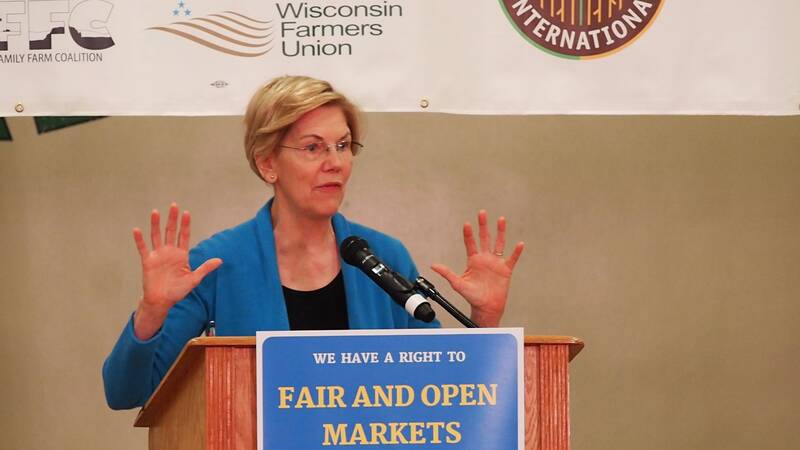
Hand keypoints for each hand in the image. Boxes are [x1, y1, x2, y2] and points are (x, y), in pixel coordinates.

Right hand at [132, 203, 221, 339]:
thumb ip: (205, 268)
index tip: (186, 213)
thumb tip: (220, 260)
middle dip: (172, 219)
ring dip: (155, 224)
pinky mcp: (148, 261)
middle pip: (171, 231)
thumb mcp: (194, 279)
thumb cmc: (178, 291)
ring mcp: (158, 255)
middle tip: (174, 205)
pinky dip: (139, 239)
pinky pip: (143, 248)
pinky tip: (136, 230)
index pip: (184, 236)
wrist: (162, 301)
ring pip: (156, 236)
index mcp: (181, 255)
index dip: (185, 225)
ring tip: (156, 212)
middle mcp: (169, 252)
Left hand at [431, 210, 523, 326]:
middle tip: (482, 213)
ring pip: (499, 243)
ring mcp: (496, 263)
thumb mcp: (458, 284)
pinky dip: (516, 252)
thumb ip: (446, 273)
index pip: (470, 243)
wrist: (486, 307)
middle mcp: (485, 259)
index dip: (468, 234)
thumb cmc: (472, 296)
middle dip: (483, 226)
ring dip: (500, 232)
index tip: (467, 224)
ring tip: (500, 219)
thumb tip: (433, 265)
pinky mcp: (506, 270)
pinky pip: (512, 258)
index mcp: (473, 260)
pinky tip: (520, 244)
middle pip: (484, 238)